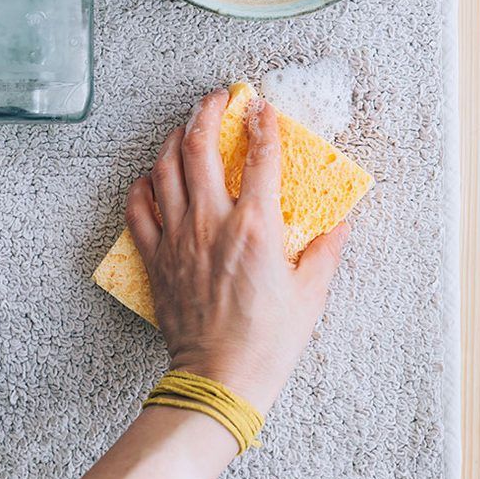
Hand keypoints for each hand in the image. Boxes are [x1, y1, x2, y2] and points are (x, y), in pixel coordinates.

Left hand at [125, 88, 348, 413]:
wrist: (219, 380)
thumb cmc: (268, 341)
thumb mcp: (311, 294)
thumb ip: (326, 250)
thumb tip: (341, 223)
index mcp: (255, 227)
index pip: (260, 158)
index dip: (263, 124)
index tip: (263, 107)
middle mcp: (212, 222)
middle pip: (200, 148)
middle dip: (207, 112)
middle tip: (217, 99)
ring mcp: (179, 238)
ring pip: (165, 169)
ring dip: (174, 139)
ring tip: (185, 126)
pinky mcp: (157, 258)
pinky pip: (138, 209)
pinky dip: (142, 185)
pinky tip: (150, 175)